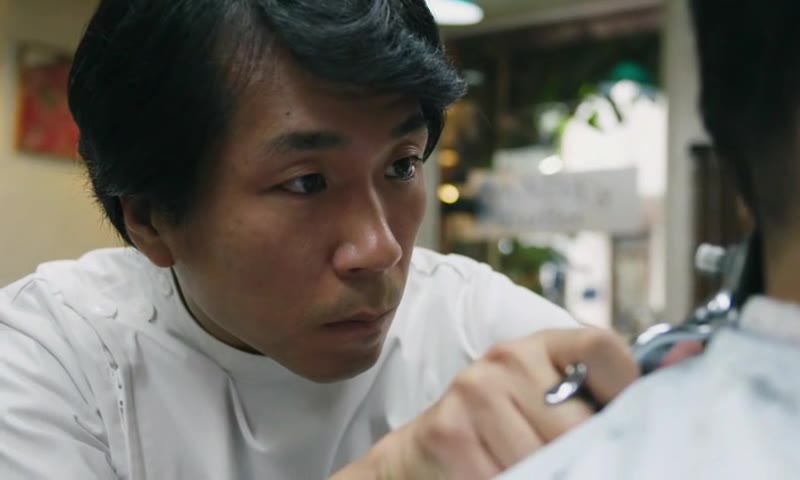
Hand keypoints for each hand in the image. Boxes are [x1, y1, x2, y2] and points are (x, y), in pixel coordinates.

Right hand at [337, 328, 639, 479]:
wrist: (425, 449)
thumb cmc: (499, 426)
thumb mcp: (544, 398)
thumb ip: (595, 396)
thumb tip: (674, 378)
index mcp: (541, 344)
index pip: (601, 347)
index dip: (625, 387)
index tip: (623, 425)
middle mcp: (508, 358)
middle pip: (579, 423)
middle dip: (581, 458)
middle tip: (571, 464)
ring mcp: (476, 391)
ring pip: (542, 459)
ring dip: (544, 477)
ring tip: (533, 470)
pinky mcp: (450, 431)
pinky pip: (503, 476)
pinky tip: (501, 473)